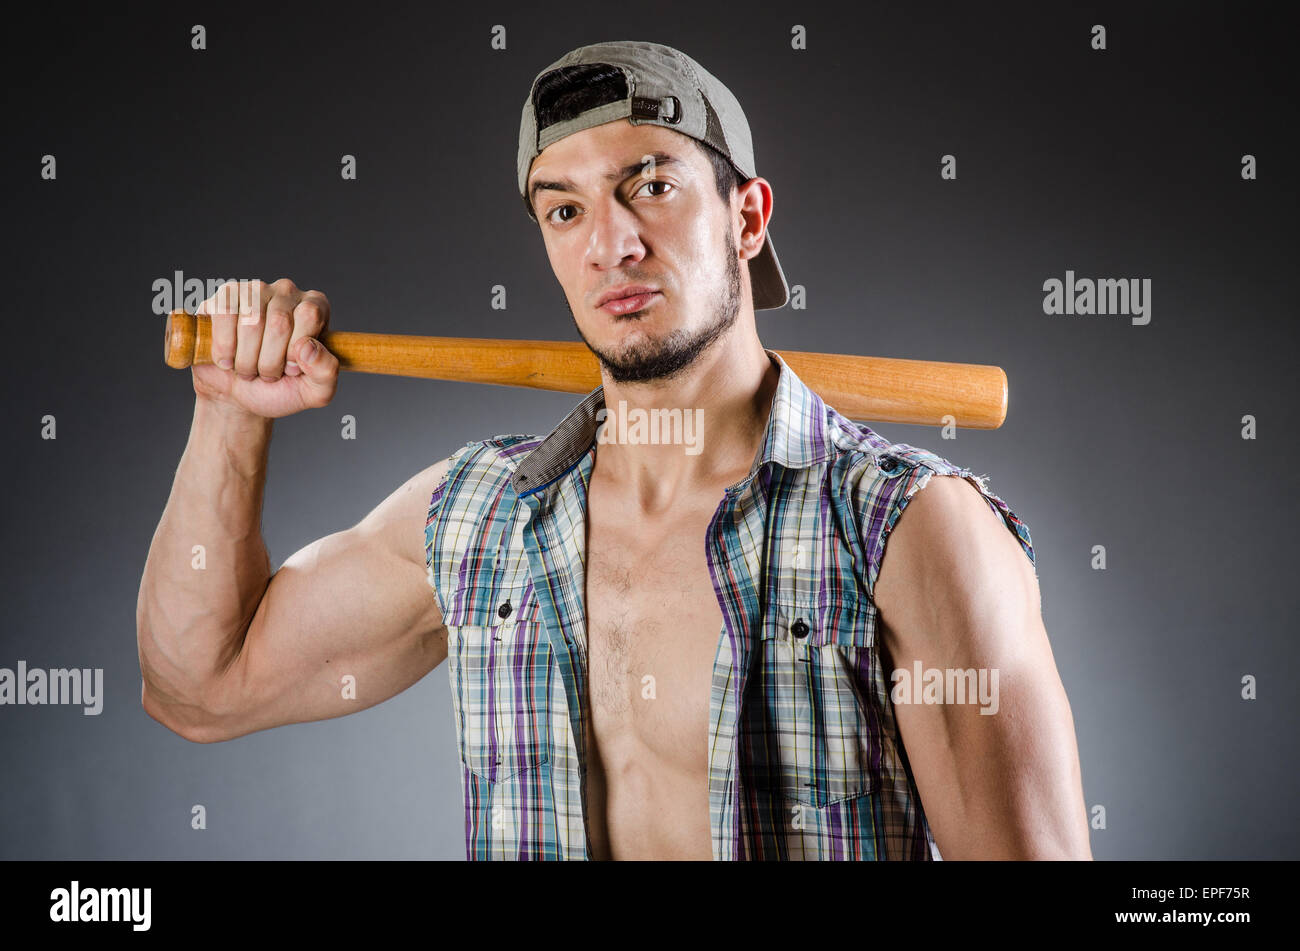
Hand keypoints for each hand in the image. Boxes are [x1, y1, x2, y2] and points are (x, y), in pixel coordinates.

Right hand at [191, 279, 338, 418]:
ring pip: (250, 321)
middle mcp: (287, 293)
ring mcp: (255, 291)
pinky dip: (223, 347)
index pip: (309, 316)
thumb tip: (308, 346)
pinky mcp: (225, 296)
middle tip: (267, 374)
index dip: (295, 350)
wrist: (239, 397)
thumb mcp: (315, 391)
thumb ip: (325, 372)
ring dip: (246, 359)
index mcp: (315, 308)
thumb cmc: (279, 389)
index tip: (290, 369)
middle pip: (279, 322)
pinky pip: (223, 314)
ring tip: (248, 368)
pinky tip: (227, 359)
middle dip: (270, 361)